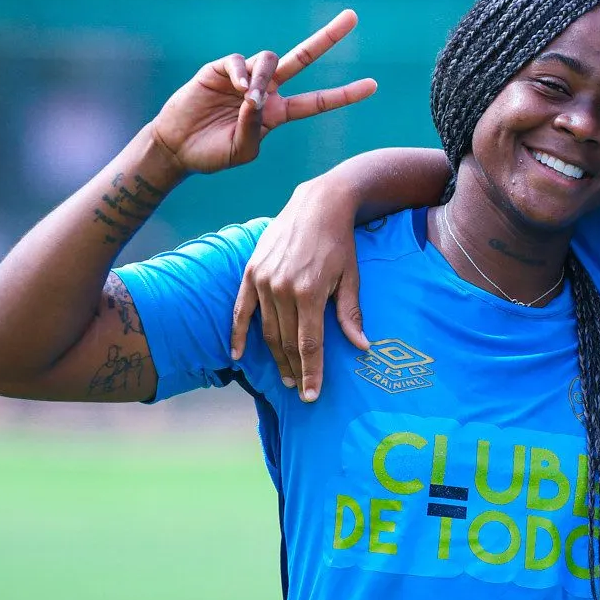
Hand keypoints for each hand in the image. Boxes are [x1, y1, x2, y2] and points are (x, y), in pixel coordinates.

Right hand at [147, 10, 376, 175]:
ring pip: (270, 60)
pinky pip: (240, 61)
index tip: (373, 86)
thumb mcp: (241, 151)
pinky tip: (239, 88)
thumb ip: (255, 129)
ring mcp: (245, 77)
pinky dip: (243, 72)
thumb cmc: (211, 154)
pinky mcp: (220, 70)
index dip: (344, 94)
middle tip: (353, 18)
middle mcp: (267, 90)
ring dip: (264, 78)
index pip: (317, 101)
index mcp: (278, 113)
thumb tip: (256, 97)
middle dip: (328, 38)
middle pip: (303, 58)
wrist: (177, 148)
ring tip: (249, 98)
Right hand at [230, 178, 369, 400]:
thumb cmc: (340, 243)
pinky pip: (241, 310)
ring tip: (285, 376)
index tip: (311, 394)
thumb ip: (350, 314)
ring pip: (267, 330)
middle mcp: (282, 289)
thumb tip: (362, 346)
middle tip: (300, 390)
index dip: (311, 373)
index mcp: (309, 292)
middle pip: (287, 342)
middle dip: (295, 369)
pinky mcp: (251, 272)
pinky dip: (237, 333)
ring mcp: (263, 281)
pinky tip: (237, 354)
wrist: (317, 205)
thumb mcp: (351, 277)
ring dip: (275, 356)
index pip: (309, 344)